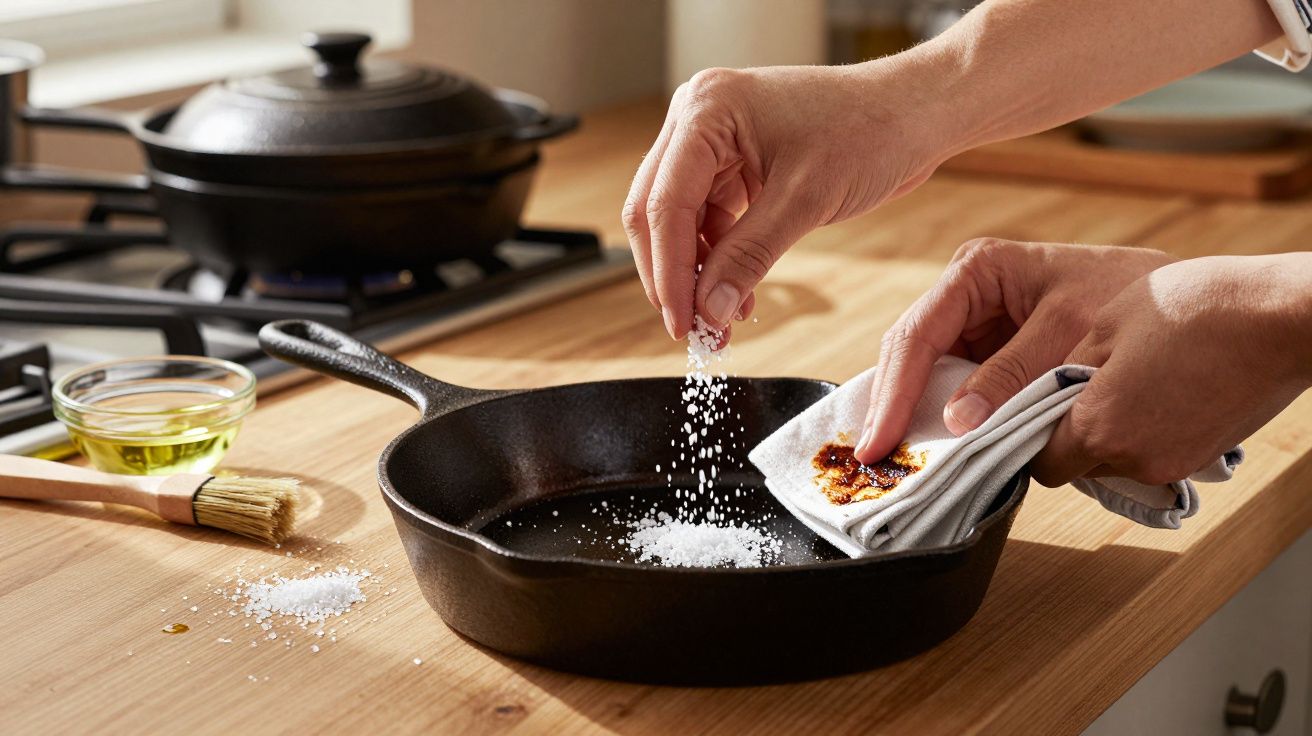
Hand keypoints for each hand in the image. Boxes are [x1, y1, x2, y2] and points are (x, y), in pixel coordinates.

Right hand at [623, 58, 950, 339]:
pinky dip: (720, 260)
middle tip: (693, 329)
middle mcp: (698, 117)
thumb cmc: (871, 130)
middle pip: (657, 211)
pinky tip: (737, 296)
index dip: (667, 270)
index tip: (681, 323)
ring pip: (679, 221)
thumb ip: (748, 256)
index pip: (663, 202)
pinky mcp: (734, 163)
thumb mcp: (805, 199)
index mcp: (706, 109)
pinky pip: (710, 220)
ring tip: (721, 322)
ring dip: (697, 273)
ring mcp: (714, 140)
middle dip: (675, 275)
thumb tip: (706, 309)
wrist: (915, 114)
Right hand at [856, 239, 1174, 463]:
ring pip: (930, 378)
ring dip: (917, 419)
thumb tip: (958, 420)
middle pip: (912, 358)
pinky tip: (935, 453)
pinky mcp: (997, 360)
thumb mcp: (1069, 330)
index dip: (894, 393)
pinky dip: (950, 423)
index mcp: (977, 270)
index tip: (879, 443)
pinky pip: (961, 393)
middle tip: (875, 462)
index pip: (918, 336)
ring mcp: (980, 329)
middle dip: (895, 408)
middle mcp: (968, 297)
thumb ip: (1012, 375)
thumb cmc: (1133, 299)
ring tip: (896, 463)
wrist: (1194, 309)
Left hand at [1031, 253, 1311, 485]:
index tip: (1033, 412)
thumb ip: (1065, 370)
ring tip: (1127, 379)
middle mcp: (1134, 460)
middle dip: (1070, 435)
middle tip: (1078, 386)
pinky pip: (1152, 453)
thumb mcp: (1106, 326)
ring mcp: (1173, 464)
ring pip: (1116, 461)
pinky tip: (1160, 385)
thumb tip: (1046, 396)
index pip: (1041, 466)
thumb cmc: (1196, 309)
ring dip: (1110, 432)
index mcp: (1100, 428)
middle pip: (1078, 466)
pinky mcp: (1203, 457)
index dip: (1030, 441)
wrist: (1283, 317)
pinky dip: (1145, 430)